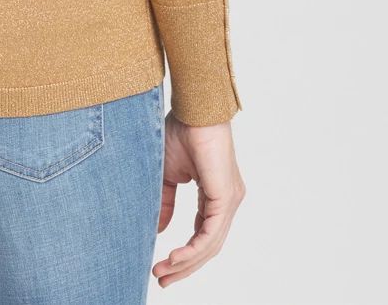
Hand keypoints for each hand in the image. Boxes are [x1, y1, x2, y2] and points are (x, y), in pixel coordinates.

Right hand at [152, 113, 245, 288]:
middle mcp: (227, 201)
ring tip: (163, 271)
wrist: (192, 109)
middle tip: (162, 279)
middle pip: (208, 246)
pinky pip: (210, 233)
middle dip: (184, 266)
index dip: (183, 253)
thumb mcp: (167, 174)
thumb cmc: (181, 131)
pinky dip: (193, 249)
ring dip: (185, 262)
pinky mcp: (226, 197)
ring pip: (210, 244)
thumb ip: (166, 202)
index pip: (202, 234)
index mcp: (216, 195)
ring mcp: (230, 200)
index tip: (161, 266)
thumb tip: (157, 229)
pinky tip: (176, 257)